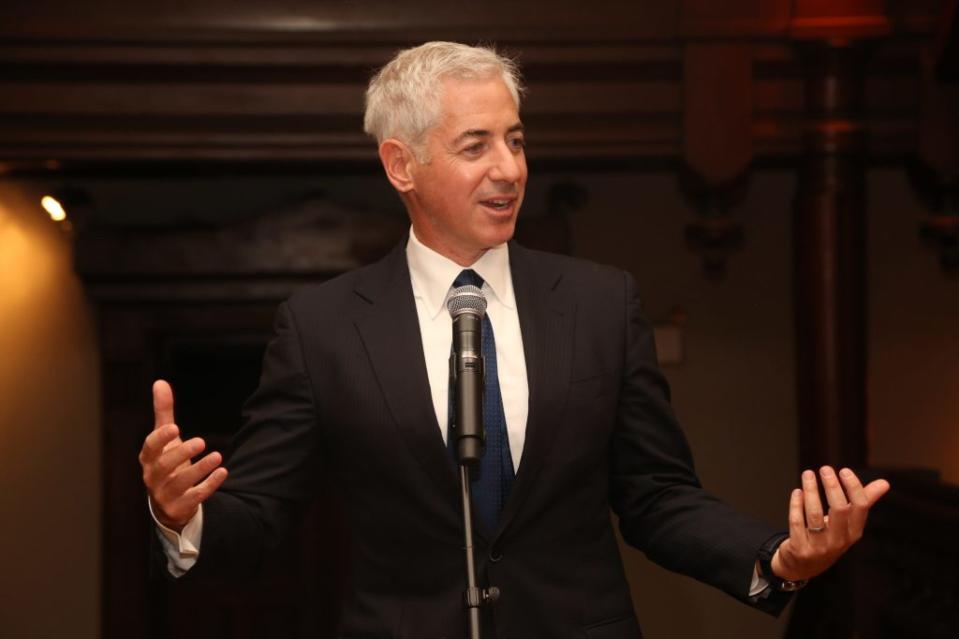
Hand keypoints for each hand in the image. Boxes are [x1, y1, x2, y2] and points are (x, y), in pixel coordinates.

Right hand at [138, 380, 227, 531]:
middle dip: (181, 453)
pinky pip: (194, 497)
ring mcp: (165, 494)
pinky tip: (223, 472)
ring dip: (199, 470)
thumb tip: (160, 382)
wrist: (169, 500)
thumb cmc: (167, 462)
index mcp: (148, 458)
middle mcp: (153, 477)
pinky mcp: (179, 507)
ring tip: (217, 456)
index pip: (149, 448)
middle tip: (201, 441)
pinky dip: (209, 486)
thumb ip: (163, 412)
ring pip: (179, 484)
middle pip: (163, 466)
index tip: (175, 428)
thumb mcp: (165, 439)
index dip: (160, 439)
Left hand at [770, 466, 889, 581]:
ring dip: (811, 491)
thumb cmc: (828, 537)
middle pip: (839, 510)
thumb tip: (885, 483)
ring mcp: (819, 546)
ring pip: (815, 515)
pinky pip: (797, 523)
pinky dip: (796, 505)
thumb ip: (863, 502)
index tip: (844, 471)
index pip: (860, 508)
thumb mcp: (846, 524)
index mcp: (853, 533)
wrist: (802, 566)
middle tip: (825, 469)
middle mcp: (839, 541)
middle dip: (833, 487)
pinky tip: (797, 492)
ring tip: (808, 474)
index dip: (853, 488)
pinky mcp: (800, 548)